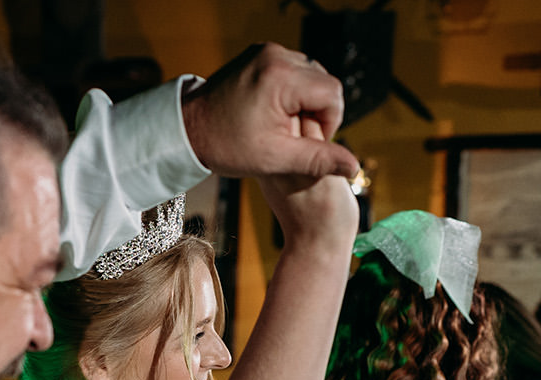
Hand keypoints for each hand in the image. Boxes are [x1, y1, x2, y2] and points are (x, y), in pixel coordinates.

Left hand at [181, 43, 358, 182]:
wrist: (186, 129)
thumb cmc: (226, 146)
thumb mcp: (275, 158)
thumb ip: (317, 160)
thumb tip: (354, 167)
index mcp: (281, 77)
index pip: (332, 94)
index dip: (328, 122)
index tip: (307, 143)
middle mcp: (276, 55)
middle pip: (323, 81)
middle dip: (317, 111)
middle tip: (294, 138)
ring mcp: (266, 51)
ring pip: (309, 75)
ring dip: (305, 101)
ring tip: (282, 127)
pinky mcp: (258, 53)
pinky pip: (291, 70)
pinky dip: (291, 91)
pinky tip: (274, 113)